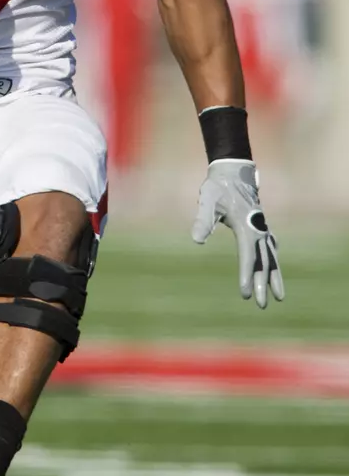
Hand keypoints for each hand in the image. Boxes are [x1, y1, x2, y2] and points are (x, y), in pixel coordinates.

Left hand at [191, 160, 283, 308]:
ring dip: (274, 276)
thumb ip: (202, 220)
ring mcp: (261, 227)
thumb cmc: (217, 187)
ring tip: (279, 297)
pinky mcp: (259, 225)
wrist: (233, 170)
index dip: (247, 275)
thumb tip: (197, 240)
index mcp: (246, 226)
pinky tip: (274, 267)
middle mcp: (257, 229)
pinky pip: (270, 247)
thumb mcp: (207, 200)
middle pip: (262, 261)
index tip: (246, 293)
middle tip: (262, 305)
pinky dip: (273, 260)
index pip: (248, 256)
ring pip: (270, 257)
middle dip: (263, 283)